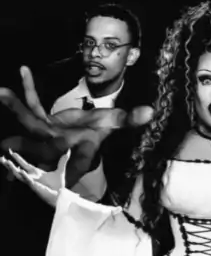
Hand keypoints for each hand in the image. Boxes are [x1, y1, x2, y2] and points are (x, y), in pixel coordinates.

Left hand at [0, 66, 153, 186]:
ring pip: (30, 123)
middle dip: (28, 146)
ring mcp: (48, 134)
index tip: (64, 185)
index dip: (69, 173)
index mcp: (81, 152)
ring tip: (2, 94)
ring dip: (17, 109)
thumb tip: (150, 112)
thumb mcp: (114, 124)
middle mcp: (61, 146)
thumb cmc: (101, 130)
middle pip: (44, 147)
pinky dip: (28, 89)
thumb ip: (129, 119)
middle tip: (8, 144)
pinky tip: (25, 70)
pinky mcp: (42, 121)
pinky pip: (33, 104)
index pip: (77, 165)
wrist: (87, 129)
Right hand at [0, 149, 69, 206]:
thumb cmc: (58, 186)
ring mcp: (32, 182)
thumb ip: (62, 161)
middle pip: (18, 169)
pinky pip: (28, 180)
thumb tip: (68, 151)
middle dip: (10, 164)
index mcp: (36, 173)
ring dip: (12, 169)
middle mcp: (32, 177)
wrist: (61, 195)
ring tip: (6, 162)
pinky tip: (20, 171)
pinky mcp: (35, 187)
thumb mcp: (60, 171)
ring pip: (19, 175)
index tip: (11, 152)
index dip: (18, 159)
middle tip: (2, 158)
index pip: (25, 164)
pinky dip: (24, 176)